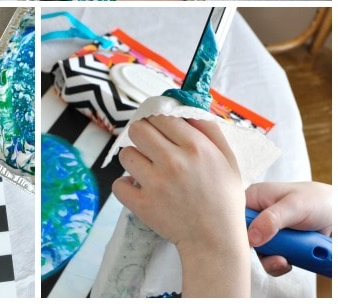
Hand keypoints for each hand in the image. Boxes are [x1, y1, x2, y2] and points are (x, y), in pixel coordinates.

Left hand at [112, 116, 249, 296]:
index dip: (157, 120)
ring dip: (134, 160)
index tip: (159, 128)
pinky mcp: (142, 204)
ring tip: (148, 170)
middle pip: (138, 128)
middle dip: (143, 135)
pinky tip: (140, 188)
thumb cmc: (223, 198)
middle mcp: (173, 161)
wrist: (215, 242)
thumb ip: (208, 128)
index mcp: (195, 146)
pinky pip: (118, 183)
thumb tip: (186, 105)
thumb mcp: (227, 159)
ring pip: (125, 153)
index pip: (160, 115)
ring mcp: (155, 183)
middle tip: (151, 147)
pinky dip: (126, 186)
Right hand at [246, 181, 331, 276]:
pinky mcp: (278, 245)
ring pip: (257, 251)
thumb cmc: (315, 201)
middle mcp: (257, 214)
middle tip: (276, 254)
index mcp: (254, 198)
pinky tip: (288, 262)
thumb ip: (272, 219)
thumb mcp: (294, 206)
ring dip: (272, 259)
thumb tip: (251, 237)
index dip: (237, 231)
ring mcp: (267, 231)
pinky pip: (270, 259)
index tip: (250, 244)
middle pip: (245, 236)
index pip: (234, 216)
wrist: (336, 215)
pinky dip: (279, 264)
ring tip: (285, 259)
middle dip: (260, 249)